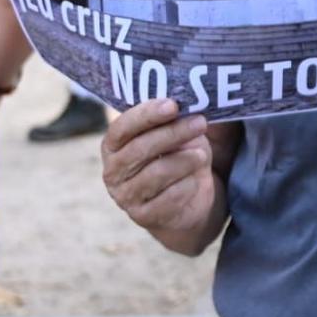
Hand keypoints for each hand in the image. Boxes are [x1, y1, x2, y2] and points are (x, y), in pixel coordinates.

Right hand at [100, 99, 227, 236]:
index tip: (172, 105)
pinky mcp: (143, 216)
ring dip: (184, 160)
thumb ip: (177, 119)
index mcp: (115, 145)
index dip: (146, 115)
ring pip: (156, 173)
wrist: (189, 201)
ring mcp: (126, 196)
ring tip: (203, 154)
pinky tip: (197, 180)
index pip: (122, 127)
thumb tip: (191, 100)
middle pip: (139, 149)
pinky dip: (188, 185)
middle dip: (173, 133)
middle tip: (200, 122)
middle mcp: (113, 171)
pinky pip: (169, 197)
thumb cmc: (180, 156)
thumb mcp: (180, 134)